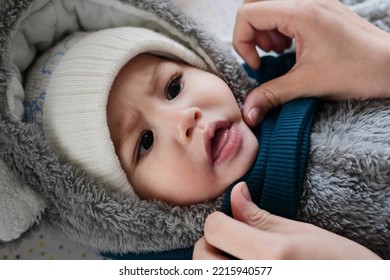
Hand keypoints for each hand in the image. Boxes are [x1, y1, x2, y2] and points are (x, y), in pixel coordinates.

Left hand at [193, 182, 380, 258]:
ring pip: (204, 275)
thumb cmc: (340, 264)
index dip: (220, 219)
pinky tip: (244, 268)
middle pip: (201, 257)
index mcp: (271, 256)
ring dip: (213, 263)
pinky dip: (224, 274)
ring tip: (237, 258)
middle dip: (211, 243)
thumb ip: (260, 217)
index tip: (232, 219)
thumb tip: (236, 193)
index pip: (215, 230)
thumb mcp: (302, 233)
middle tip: (233, 240)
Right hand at [234, 0, 389, 125]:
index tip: (257, 65)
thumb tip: (248, 112)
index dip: (242, 41)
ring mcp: (315, 1)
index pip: (248, 13)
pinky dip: (279, 27)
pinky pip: (287, 9)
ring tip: (278, 51)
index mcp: (300, 12)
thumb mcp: (308, 84)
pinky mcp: (320, 9)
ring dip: (265, 28)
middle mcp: (306, 0)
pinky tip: (290, 46)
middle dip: (251, 31)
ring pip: (270, 4)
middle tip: (263, 53)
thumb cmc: (358, 70)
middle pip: (255, 2)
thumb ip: (272, 94)